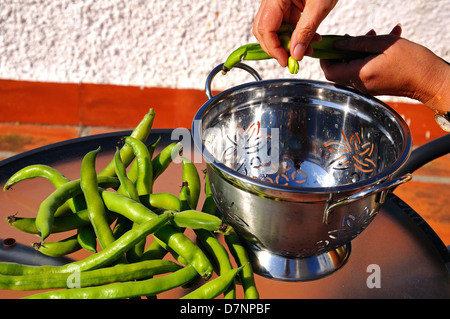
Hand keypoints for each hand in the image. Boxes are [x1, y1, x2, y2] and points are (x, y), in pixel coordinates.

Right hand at [253, 0, 337, 66]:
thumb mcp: (319, 6)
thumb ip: (306, 31)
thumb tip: (296, 53)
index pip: (265, 29)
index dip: (274, 49)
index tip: (286, 61)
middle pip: (264, 29)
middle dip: (278, 47)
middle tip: (293, 58)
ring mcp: (278, 0)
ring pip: (275, 27)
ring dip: (289, 41)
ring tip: (308, 48)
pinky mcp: (287, 1)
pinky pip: (285, 21)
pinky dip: (295, 32)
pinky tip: (310, 37)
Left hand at [320, 25, 449, 111]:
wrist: (430, 81)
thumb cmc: (412, 61)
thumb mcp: (384, 44)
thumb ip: (357, 44)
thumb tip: (337, 45)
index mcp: (360, 74)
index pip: (330, 71)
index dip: (325, 58)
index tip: (331, 45)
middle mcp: (360, 84)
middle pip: (340, 69)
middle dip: (345, 50)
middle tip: (358, 36)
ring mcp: (367, 87)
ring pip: (353, 67)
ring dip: (360, 51)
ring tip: (375, 35)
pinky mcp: (374, 86)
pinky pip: (365, 69)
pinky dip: (369, 57)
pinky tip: (385, 43)